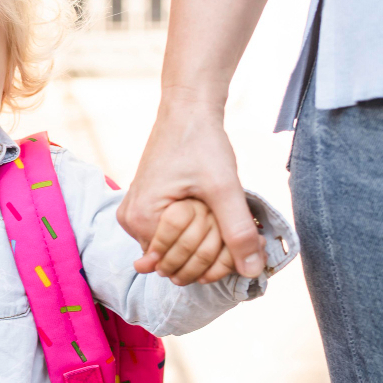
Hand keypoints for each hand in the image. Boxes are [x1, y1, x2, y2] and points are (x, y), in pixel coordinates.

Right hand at [118, 94, 266, 278]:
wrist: (187, 111)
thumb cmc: (201, 142)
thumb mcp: (224, 187)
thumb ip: (237, 231)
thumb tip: (252, 271)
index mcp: (141, 219)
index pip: (179, 266)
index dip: (215, 260)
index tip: (242, 241)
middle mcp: (130, 223)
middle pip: (176, 263)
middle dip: (212, 252)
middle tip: (237, 227)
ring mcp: (134, 217)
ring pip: (175, 251)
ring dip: (205, 243)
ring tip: (225, 217)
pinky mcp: (144, 210)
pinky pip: (170, 237)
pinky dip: (194, 233)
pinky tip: (211, 215)